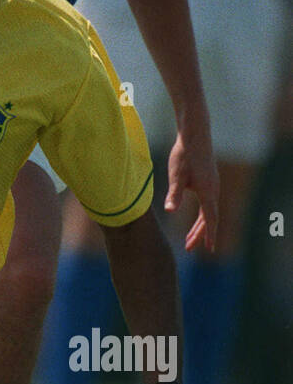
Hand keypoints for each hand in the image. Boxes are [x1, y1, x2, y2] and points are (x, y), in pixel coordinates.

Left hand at [164, 130, 218, 253]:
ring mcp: (213, 185)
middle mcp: (213, 190)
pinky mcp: (209, 180)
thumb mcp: (176, 175)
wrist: (195, 134)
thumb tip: (169, 211)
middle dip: (199, 234)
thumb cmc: (184, 154)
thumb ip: (174, 194)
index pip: (210, 219)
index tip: (209, 249)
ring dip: (200, 226)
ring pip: (208, 211)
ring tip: (189, 239)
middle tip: (189, 248)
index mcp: (207, 192)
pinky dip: (202, 215)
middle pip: (208, 218)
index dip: (208, 235)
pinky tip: (196, 218)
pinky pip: (208, 204)